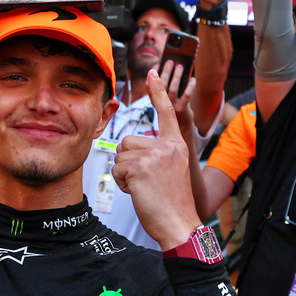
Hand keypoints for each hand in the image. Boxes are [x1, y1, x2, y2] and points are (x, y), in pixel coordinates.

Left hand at [111, 68, 201, 249]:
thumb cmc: (172, 202)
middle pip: (128, 141)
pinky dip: (122, 183)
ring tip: (144, 187)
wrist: (179, 224)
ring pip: (120, 155)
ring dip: (124, 174)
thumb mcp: (172, 170)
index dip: (159, 91)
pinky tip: (139, 192)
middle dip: (128, 162)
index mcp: (176, 145)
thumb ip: (158, 154)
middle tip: (147, 182)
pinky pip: (116, 169)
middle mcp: (167, 146)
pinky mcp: (141, 167)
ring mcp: (154, 155)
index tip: (153, 72)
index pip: (167, 112)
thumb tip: (131, 148)